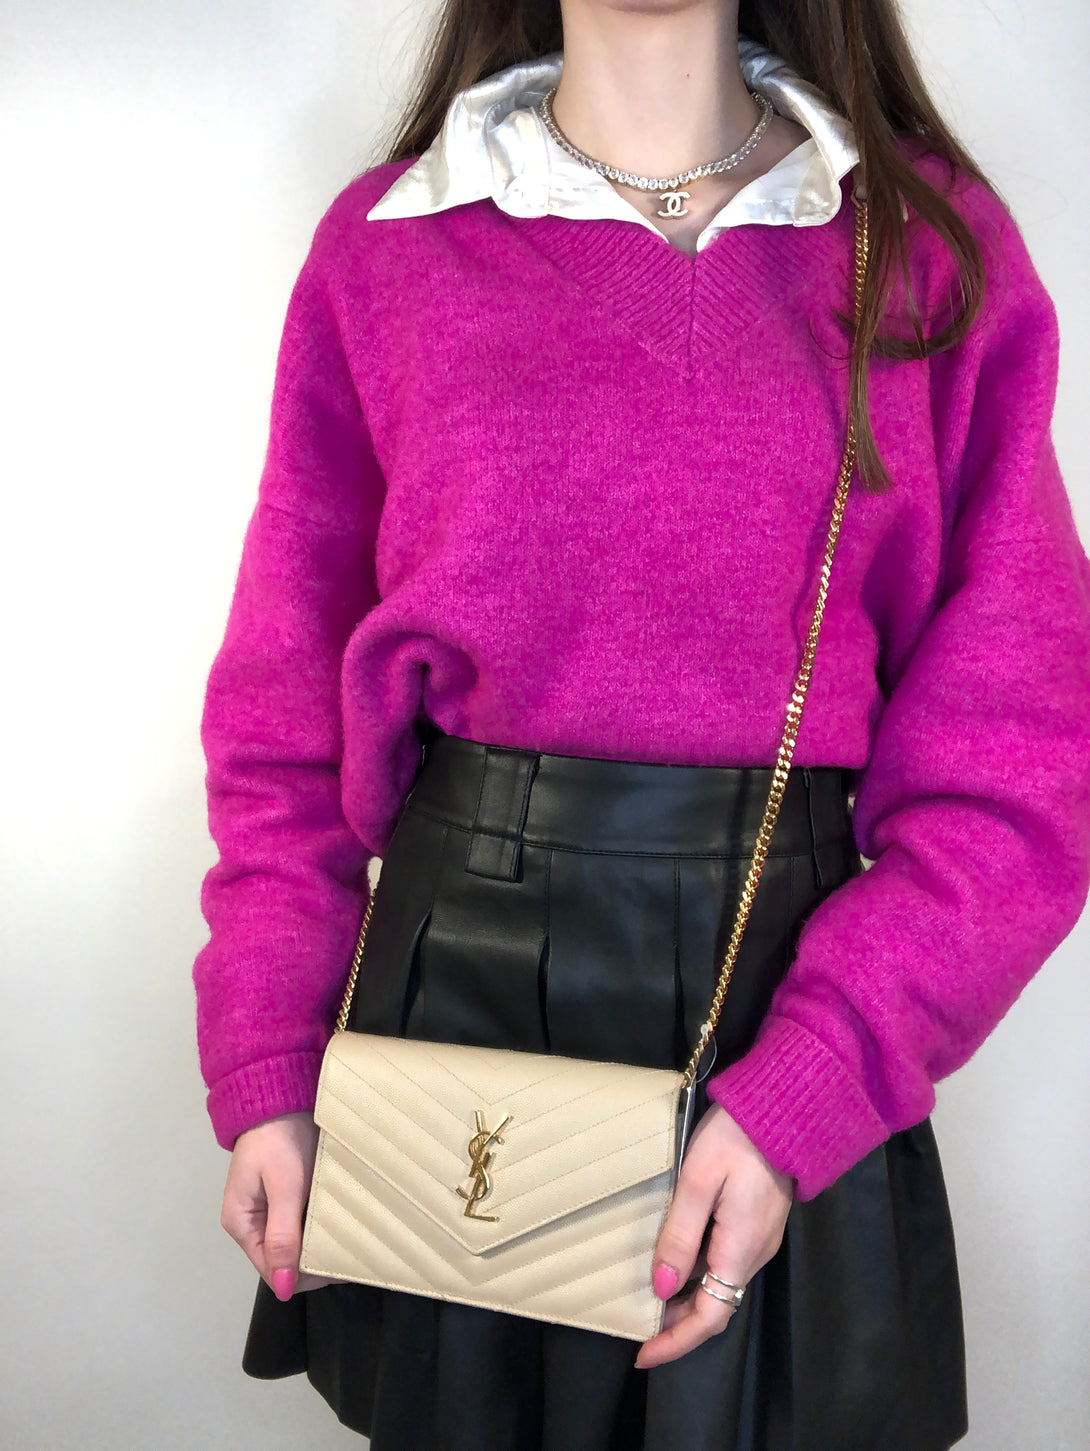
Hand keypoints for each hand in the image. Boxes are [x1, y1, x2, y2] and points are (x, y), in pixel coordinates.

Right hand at [220, 1110, 340, 1299]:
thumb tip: (282, 1289)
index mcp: (242, 1223)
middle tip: (353, 1253)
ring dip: (320, 1243)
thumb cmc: (280, 1138)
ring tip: (353, 1240)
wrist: (280, 1092)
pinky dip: (320, 1224)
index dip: (305, 1275)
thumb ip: (283, 1236)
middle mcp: (252, 1222)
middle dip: (315, 1260)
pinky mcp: (285, 1193)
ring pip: (296, 1241)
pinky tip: (343, 1222)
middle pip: (284, 1259)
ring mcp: (268, 1208)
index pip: (273, 1270)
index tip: (340, 1268)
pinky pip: (302, 1221)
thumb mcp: (284, 1187)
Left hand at [634, 1101, 793, 1369]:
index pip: (709, 1316)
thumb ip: (679, 1236)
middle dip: (677, 1324)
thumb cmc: (736, 1138)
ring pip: (720, 1285)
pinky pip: (726, 1262)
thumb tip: (660, 1287)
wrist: (785, 1107)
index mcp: (740, 1249)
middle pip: (715, 1305)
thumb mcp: (698, 1182)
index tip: (642, 1355)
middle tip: (638, 1327)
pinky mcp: (758, 1221)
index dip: (675, 1341)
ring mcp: (760, 1237)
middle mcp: (755, 1253)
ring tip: (649, 1299)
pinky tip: (675, 1261)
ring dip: (687, 1299)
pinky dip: (699, 1275)